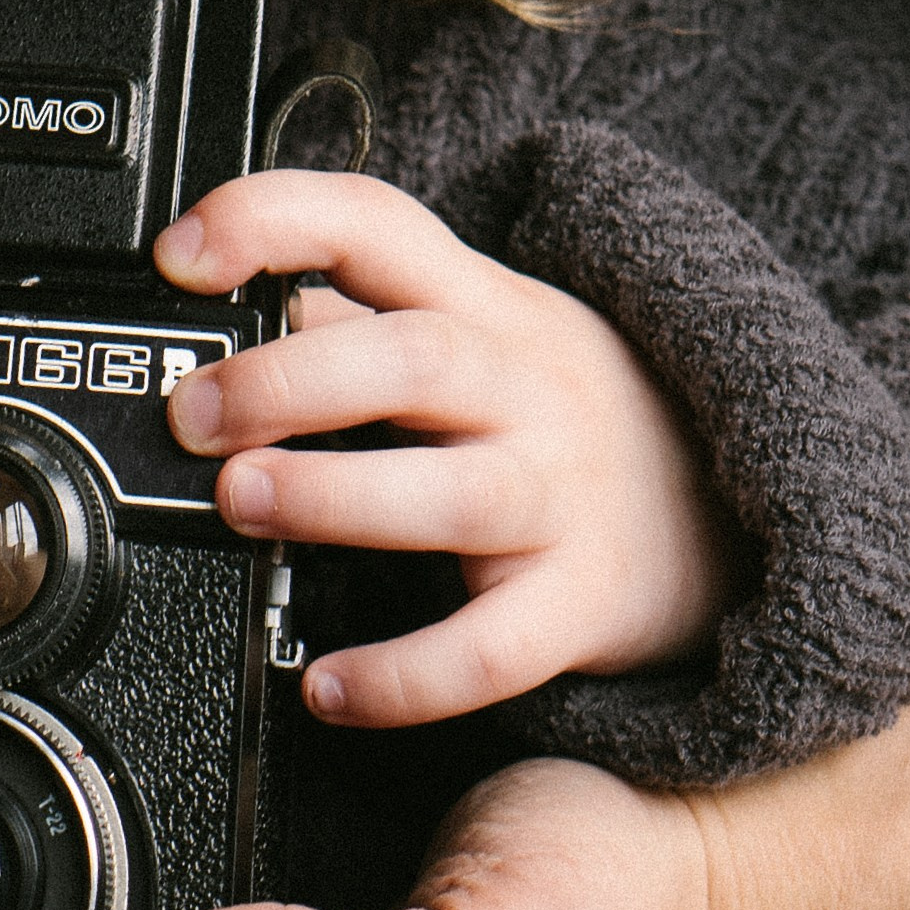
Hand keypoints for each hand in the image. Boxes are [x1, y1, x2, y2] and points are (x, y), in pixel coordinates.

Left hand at [156, 171, 737, 726]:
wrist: (727, 507)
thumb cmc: (555, 415)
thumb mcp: (476, 333)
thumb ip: (348, 321)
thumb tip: (211, 318)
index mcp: (483, 304)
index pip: (379, 226)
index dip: (274, 222)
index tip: (182, 255)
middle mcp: (526, 389)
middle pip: (418, 358)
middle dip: (292, 379)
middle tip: (195, 414)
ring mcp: (560, 498)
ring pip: (456, 495)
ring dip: (337, 497)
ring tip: (241, 503)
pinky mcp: (580, 607)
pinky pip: (494, 651)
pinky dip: (409, 677)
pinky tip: (328, 687)